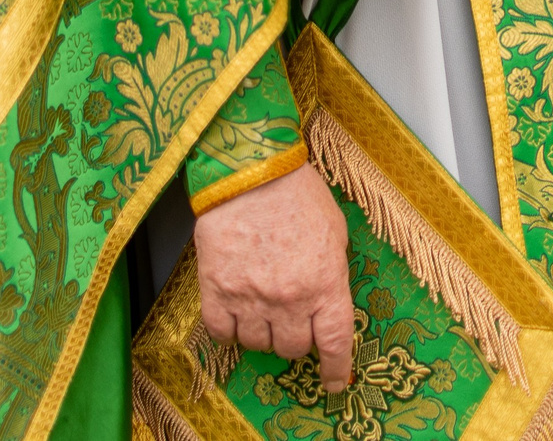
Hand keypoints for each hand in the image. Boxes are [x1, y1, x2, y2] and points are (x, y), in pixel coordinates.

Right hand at [194, 161, 354, 393]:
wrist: (249, 170)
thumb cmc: (295, 192)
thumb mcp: (334, 231)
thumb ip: (332, 272)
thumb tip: (328, 299)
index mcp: (326, 283)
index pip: (335, 343)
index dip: (335, 369)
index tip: (333, 382)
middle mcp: (290, 299)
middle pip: (293, 349)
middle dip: (294, 338)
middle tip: (289, 318)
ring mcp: (251, 298)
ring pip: (258, 344)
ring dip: (262, 332)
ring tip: (261, 306)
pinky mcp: (217, 291)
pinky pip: (222, 333)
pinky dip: (229, 330)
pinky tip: (234, 313)